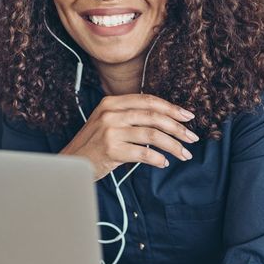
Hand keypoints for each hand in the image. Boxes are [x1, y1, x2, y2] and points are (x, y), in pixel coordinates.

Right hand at [59, 93, 198, 180]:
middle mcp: (111, 113)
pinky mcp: (111, 150)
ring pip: (152, 135)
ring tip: (184, 154)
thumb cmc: (93, 144)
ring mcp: (110, 131)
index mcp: (111, 102)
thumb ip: (129, 116)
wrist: (70, 163)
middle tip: (192, 138)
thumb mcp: (107, 122)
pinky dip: (158, 159)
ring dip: (173, 145)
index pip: (148, 100)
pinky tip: (164, 163)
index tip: (188, 116)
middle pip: (154, 116)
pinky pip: (143, 153)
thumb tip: (164, 120)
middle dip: (177, 127)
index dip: (171, 108)